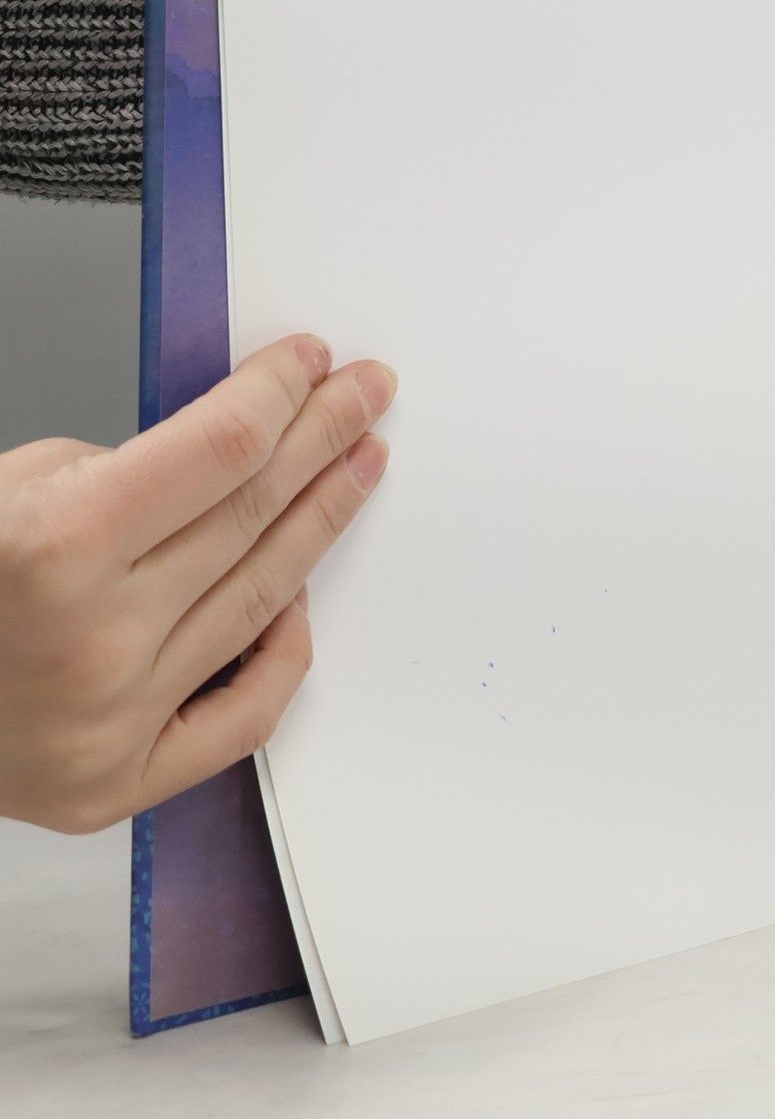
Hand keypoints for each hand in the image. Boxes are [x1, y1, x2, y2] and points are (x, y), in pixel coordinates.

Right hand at [0, 335, 395, 833]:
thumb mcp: (11, 490)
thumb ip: (127, 473)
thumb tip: (228, 455)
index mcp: (54, 549)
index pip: (221, 449)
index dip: (279, 393)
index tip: (314, 361)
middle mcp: (92, 641)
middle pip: (254, 512)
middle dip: (323, 437)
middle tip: (368, 394)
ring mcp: (110, 721)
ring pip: (264, 598)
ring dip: (324, 519)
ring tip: (361, 464)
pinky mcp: (116, 784)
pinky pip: (246, 713)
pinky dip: (285, 648)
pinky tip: (303, 592)